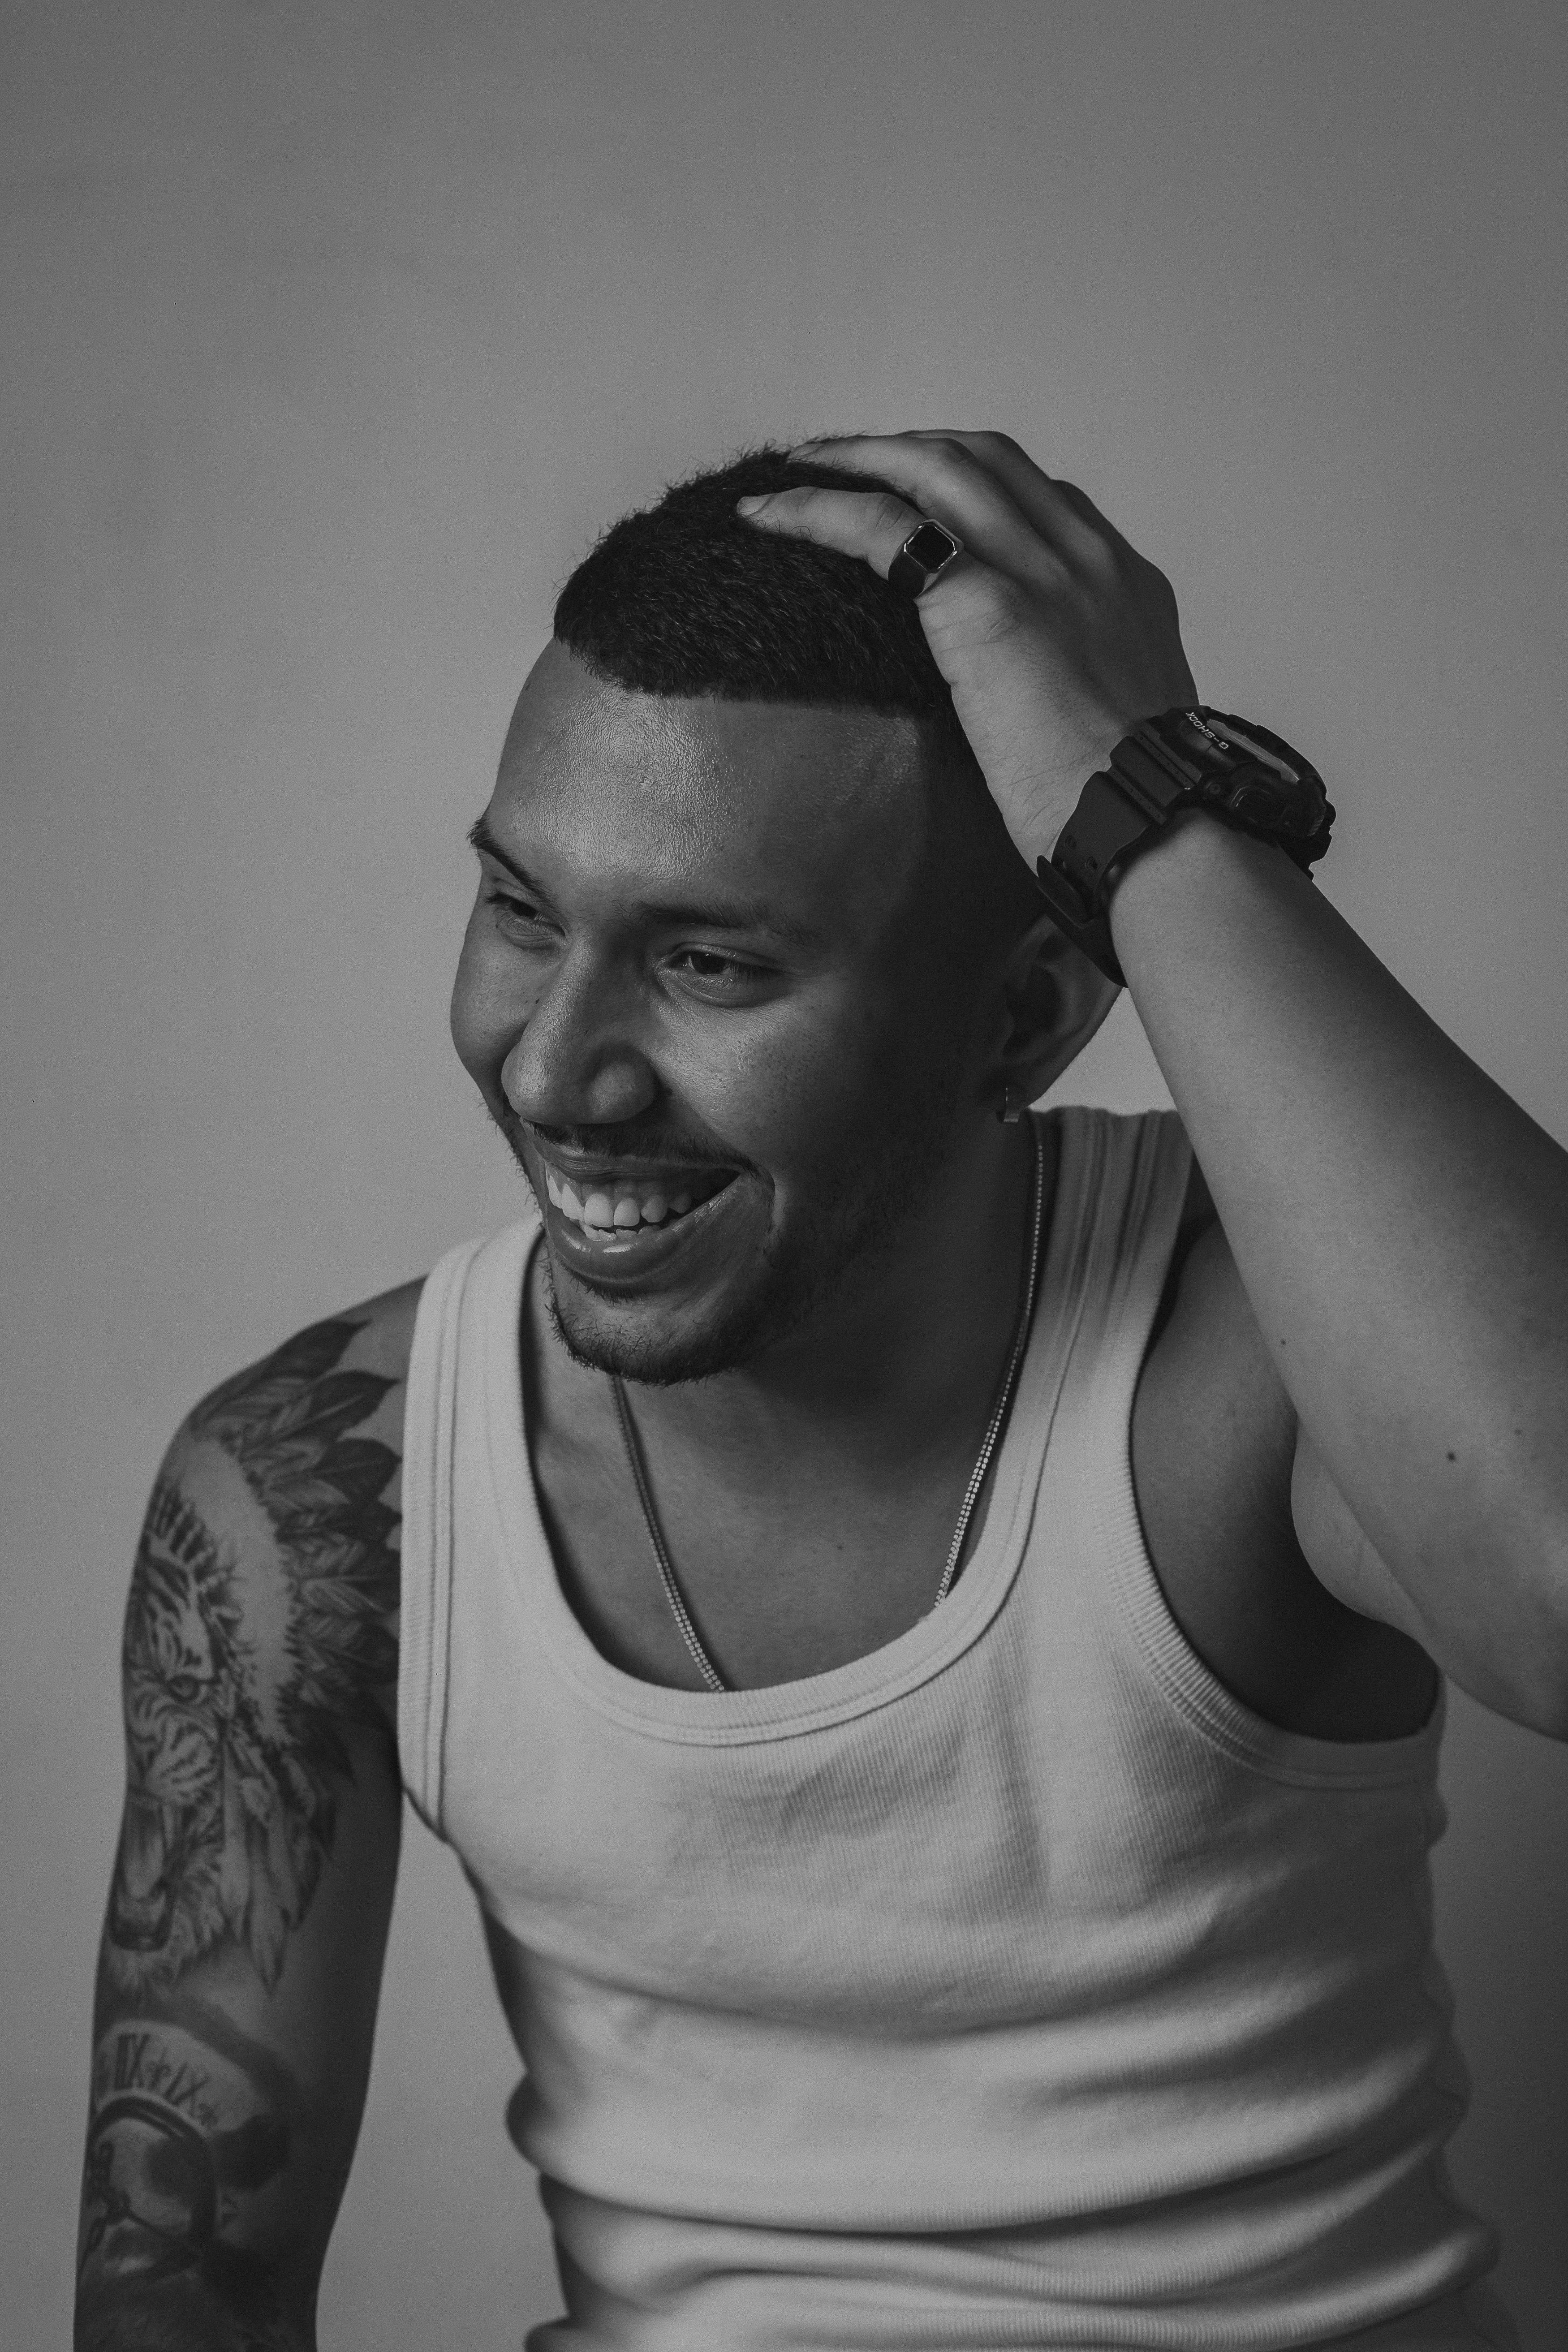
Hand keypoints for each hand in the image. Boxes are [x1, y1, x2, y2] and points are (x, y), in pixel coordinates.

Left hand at [738, 430, 1197, 868]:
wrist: (1158, 821)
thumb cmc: (1136, 805)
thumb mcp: (1125, 729)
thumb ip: (1089, 696)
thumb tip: (1050, 724)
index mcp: (1126, 588)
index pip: (1045, 502)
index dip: (975, 486)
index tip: (925, 498)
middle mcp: (1087, 558)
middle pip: (986, 459)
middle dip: (910, 448)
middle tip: (848, 461)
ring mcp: (1040, 569)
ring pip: (935, 467)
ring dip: (859, 458)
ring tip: (798, 469)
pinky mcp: (985, 602)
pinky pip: (882, 526)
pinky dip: (820, 510)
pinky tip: (772, 515)